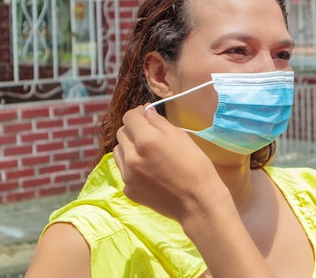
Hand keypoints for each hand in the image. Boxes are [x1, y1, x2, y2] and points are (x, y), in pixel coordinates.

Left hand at [113, 105, 225, 222]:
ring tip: (147, 152)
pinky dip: (133, 166)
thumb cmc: (195, 166)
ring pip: (118, 151)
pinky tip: (149, 171)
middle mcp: (131, 157)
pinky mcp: (129, 190)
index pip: (130, 117)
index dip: (139, 113)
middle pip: (121, 133)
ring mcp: (127, 176)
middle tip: (149, 133)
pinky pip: (124, 171)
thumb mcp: (181, 137)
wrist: (197, 202)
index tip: (147, 115)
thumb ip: (159, 122)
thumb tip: (147, 113)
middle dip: (134, 129)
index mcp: (146, 140)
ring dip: (129, 147)